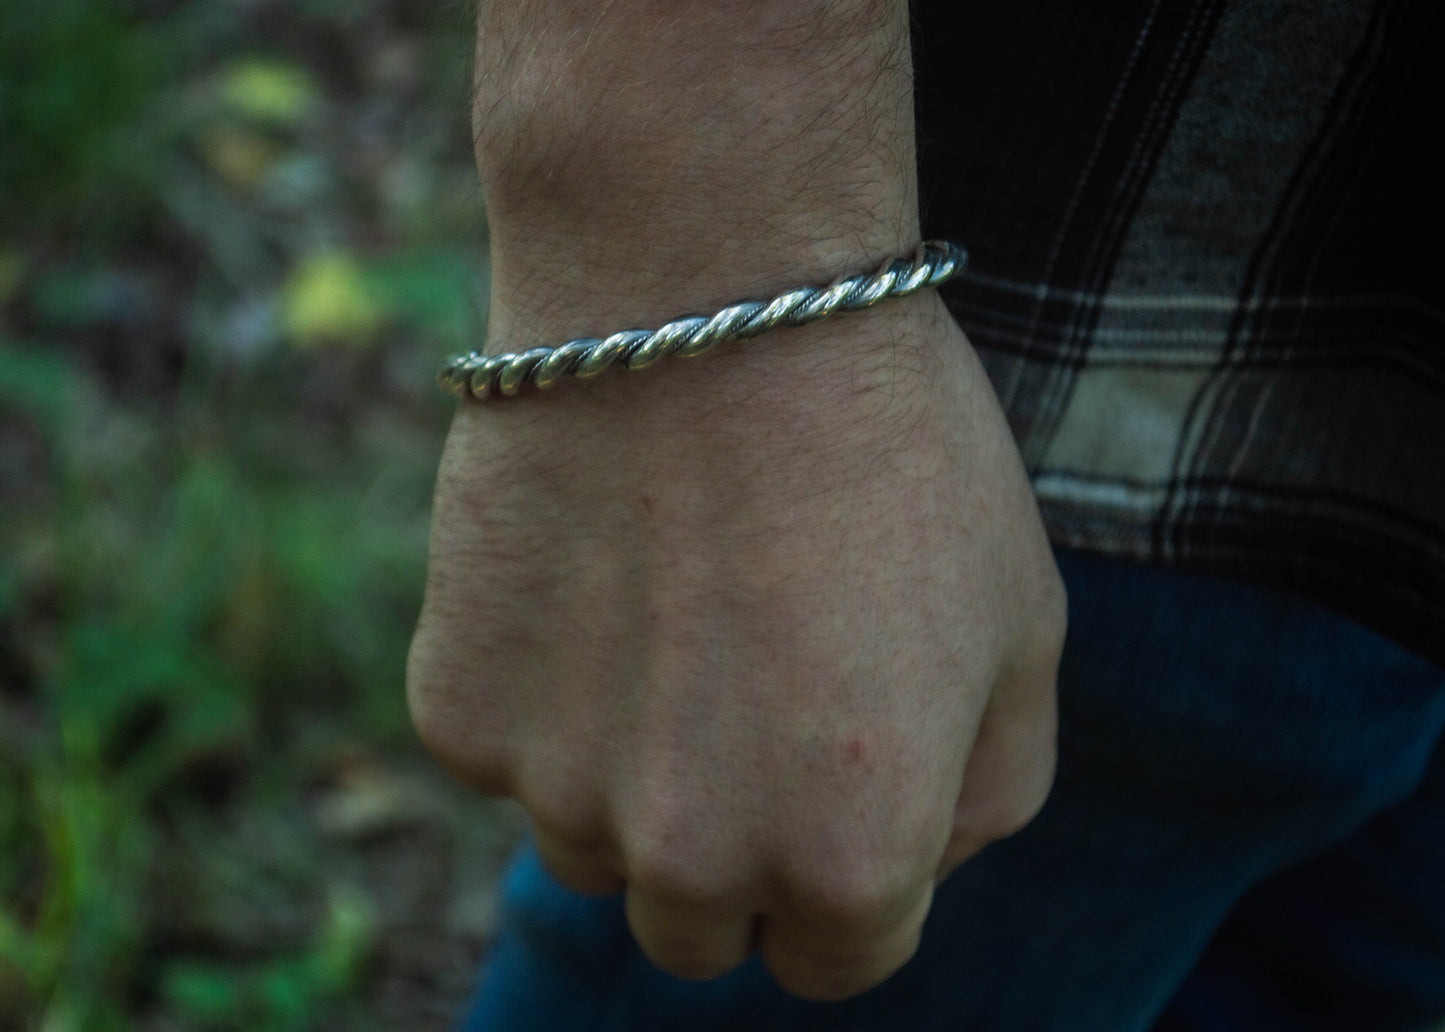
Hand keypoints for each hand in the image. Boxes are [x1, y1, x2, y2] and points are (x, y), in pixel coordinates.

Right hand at [407, 291, 1065, 999]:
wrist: (700, 287)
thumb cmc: (888, 444)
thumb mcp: (1021, 626)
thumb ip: (987, 794)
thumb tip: (919, 862)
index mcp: (847, 861)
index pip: (836, 958)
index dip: (847, 871)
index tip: (834, 783)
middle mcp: (692, 861)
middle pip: (699, 929)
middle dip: (733, 843)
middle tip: (744, 693)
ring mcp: (554, 792)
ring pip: (591, 848)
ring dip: (628, 774)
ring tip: (665, 614)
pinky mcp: (456, 713)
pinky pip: (507, 752)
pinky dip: (543, 693)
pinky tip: (586, 572)